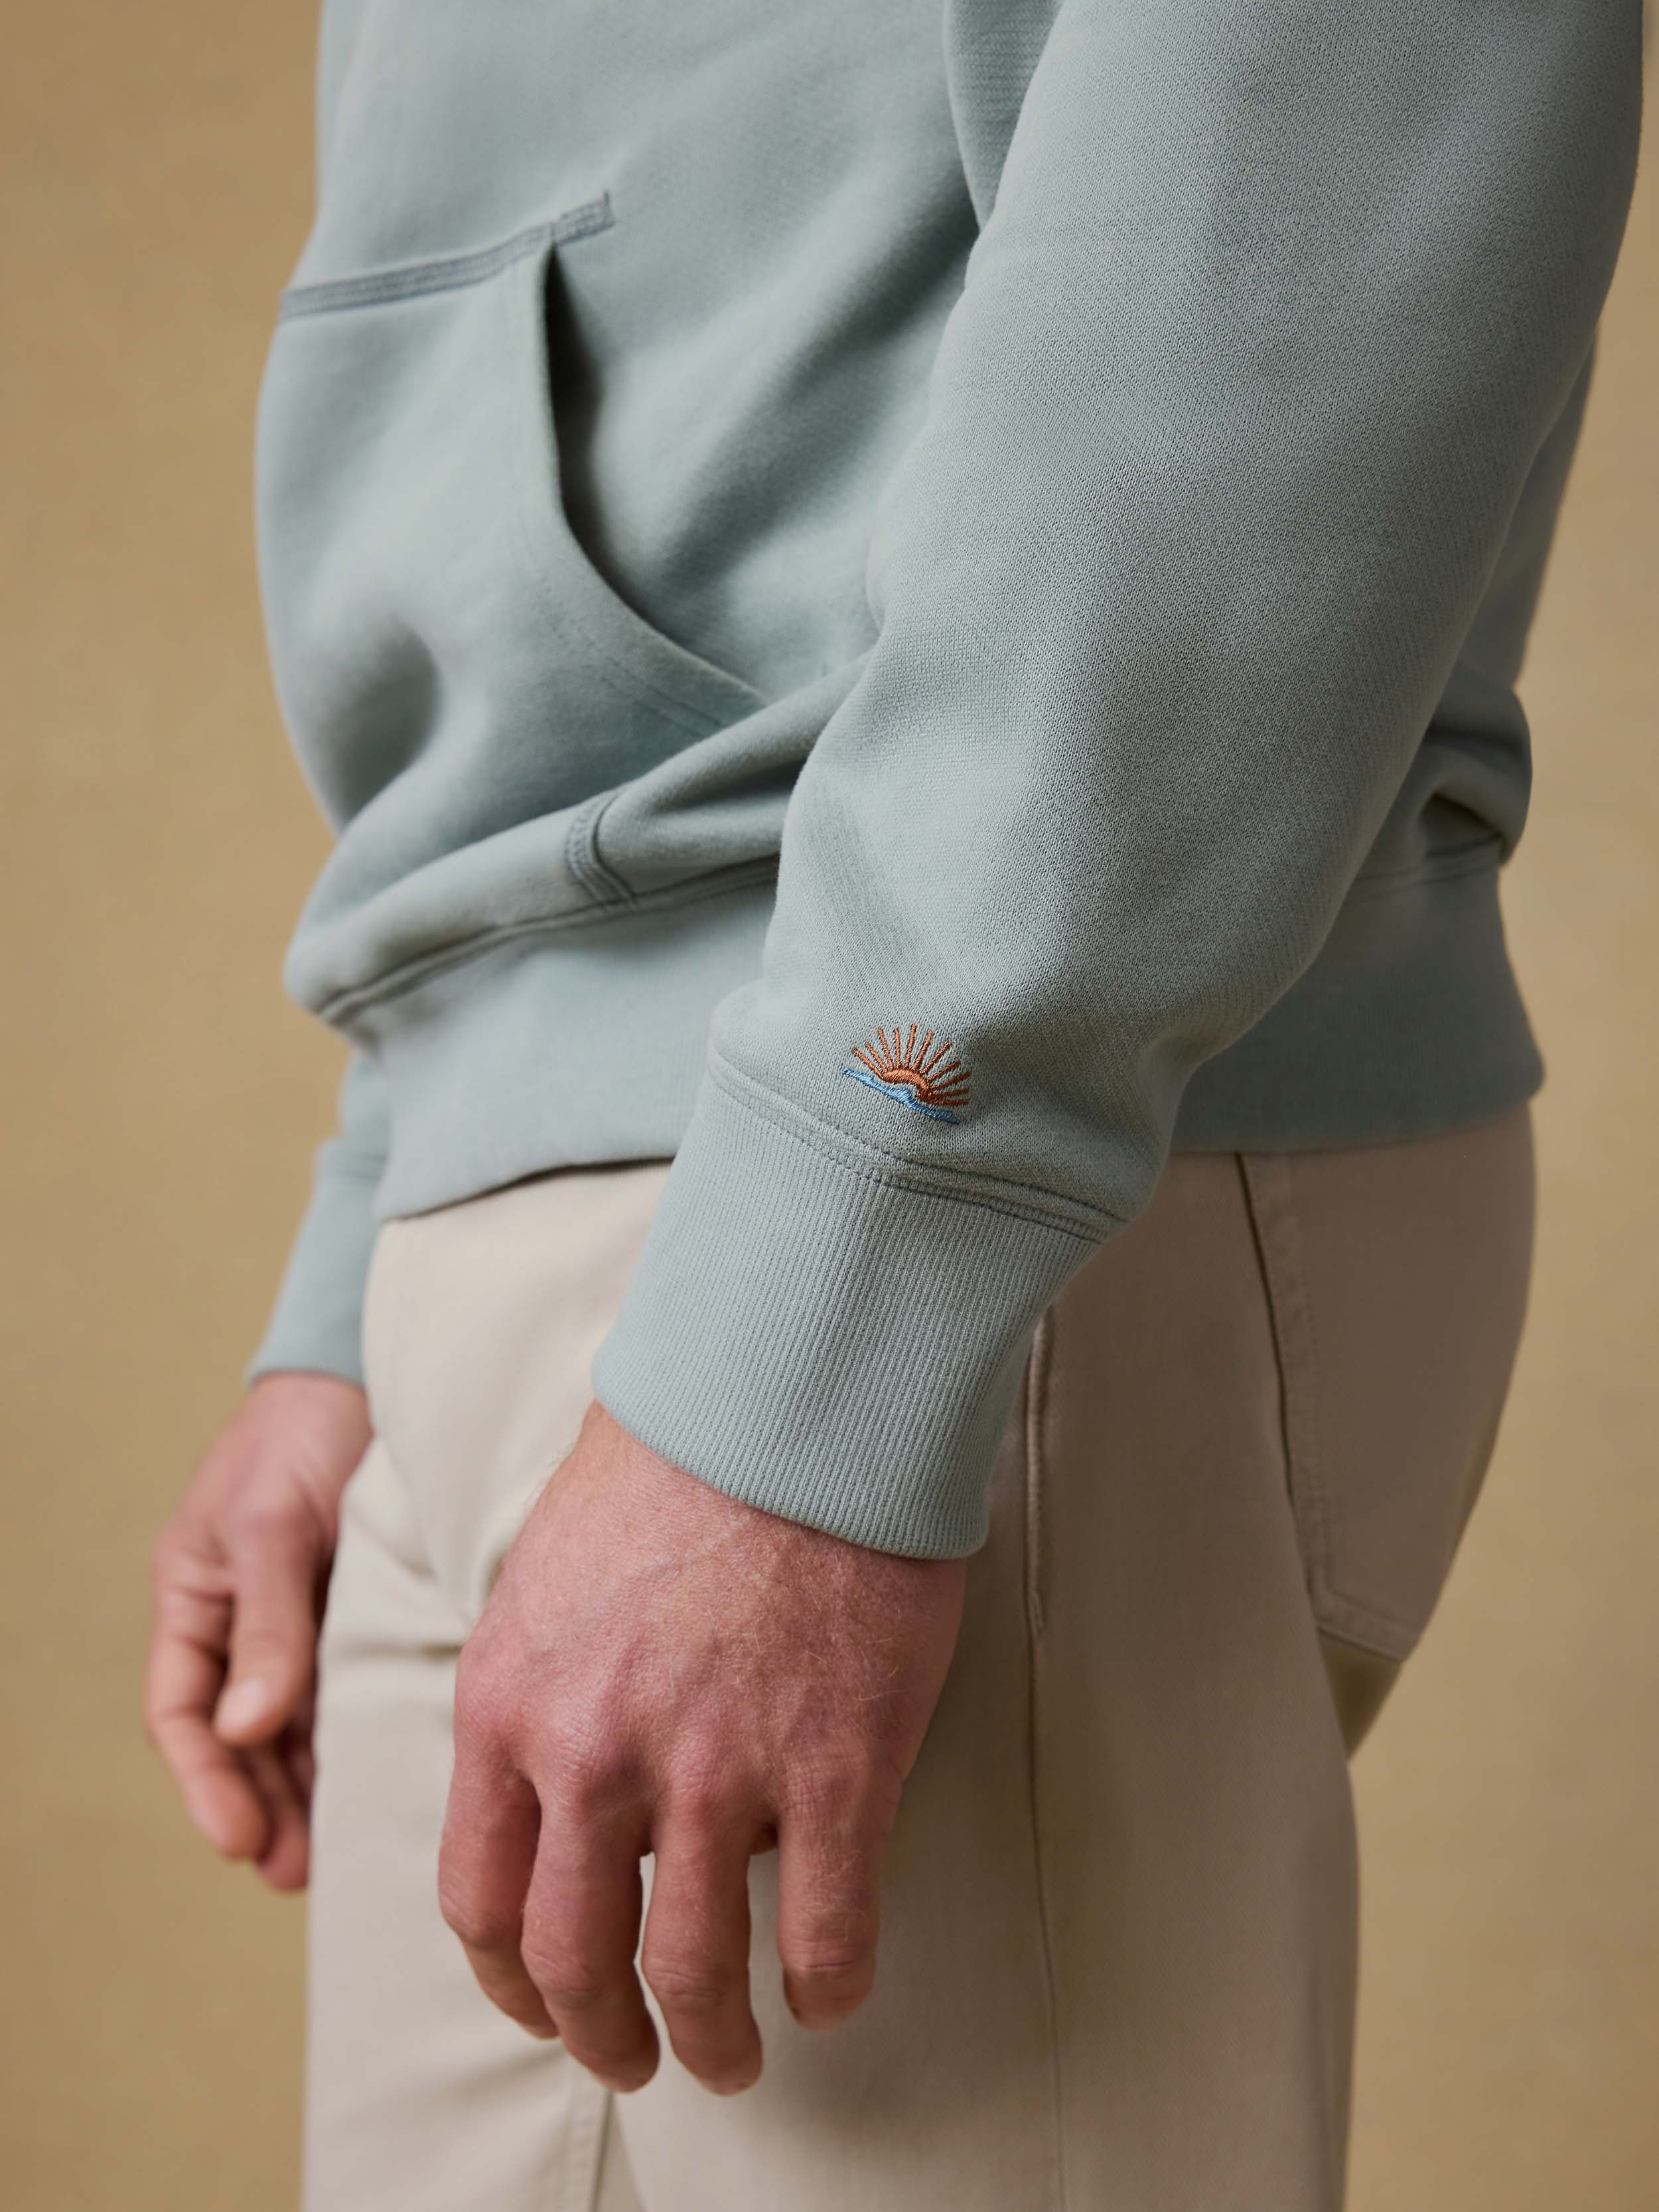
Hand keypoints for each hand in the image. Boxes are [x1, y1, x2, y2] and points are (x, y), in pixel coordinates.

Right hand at [145, 1372, 370, 1889]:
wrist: (371, 1374)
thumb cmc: (301, 1435)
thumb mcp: (271, 1524)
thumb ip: (267, 1624)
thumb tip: (248, 1731)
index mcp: (194, 1597)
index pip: (180, 1711)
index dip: (205, 1782)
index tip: (241, 1843)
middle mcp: (241, 1618)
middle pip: (237, 1736)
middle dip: (259, 1806)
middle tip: (295, 1874)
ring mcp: (301, 1618)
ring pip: (292, 1725)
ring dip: (306, 1789)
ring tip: (333, 1856)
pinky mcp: (359, 1611)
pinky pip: (346, 1690)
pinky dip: (352, 1738)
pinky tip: (374, 1782)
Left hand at [439, 1402, 965, 2095]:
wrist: (790, 1389)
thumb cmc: (674, 1458)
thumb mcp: (548, 1572)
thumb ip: (540, 1692)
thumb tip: (569, 1792)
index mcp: (507, 1702)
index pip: (479, 1900)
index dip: (510, 1979)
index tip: (543, 2001)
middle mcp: (593, 1754)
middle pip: (574, 1960)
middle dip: (601, 2034)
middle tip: (633, 2058)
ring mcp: (716, 1768)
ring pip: (695, 1970)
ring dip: (713, 2038)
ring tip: (733, 2055)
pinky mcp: (835, 1765)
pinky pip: (829, 1931)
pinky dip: (828, 1986)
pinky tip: (829, 1992)